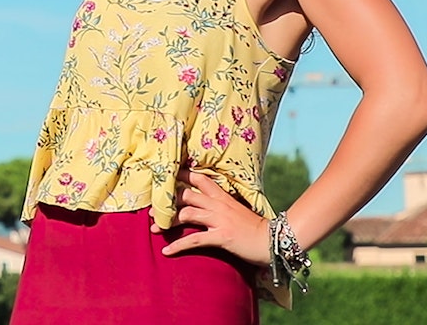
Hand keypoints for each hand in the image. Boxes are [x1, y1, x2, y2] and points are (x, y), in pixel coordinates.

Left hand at [150, 171, 270, 264]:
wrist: (274, 241)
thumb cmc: (255, 227)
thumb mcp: (237, 210)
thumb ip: (221, 205)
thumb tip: (207, 204)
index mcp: (222, 196)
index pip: (199, 178)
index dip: (181, 175)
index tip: (165, 176)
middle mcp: (218, 204)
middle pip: (186, 194)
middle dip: (167, 201)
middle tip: (152, 210)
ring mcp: (219, 220)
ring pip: (186, 213)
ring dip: (167, 222)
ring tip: (153, 229)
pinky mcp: (221, 236)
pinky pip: (194, 240)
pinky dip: (178, 245)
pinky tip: (166, 251)